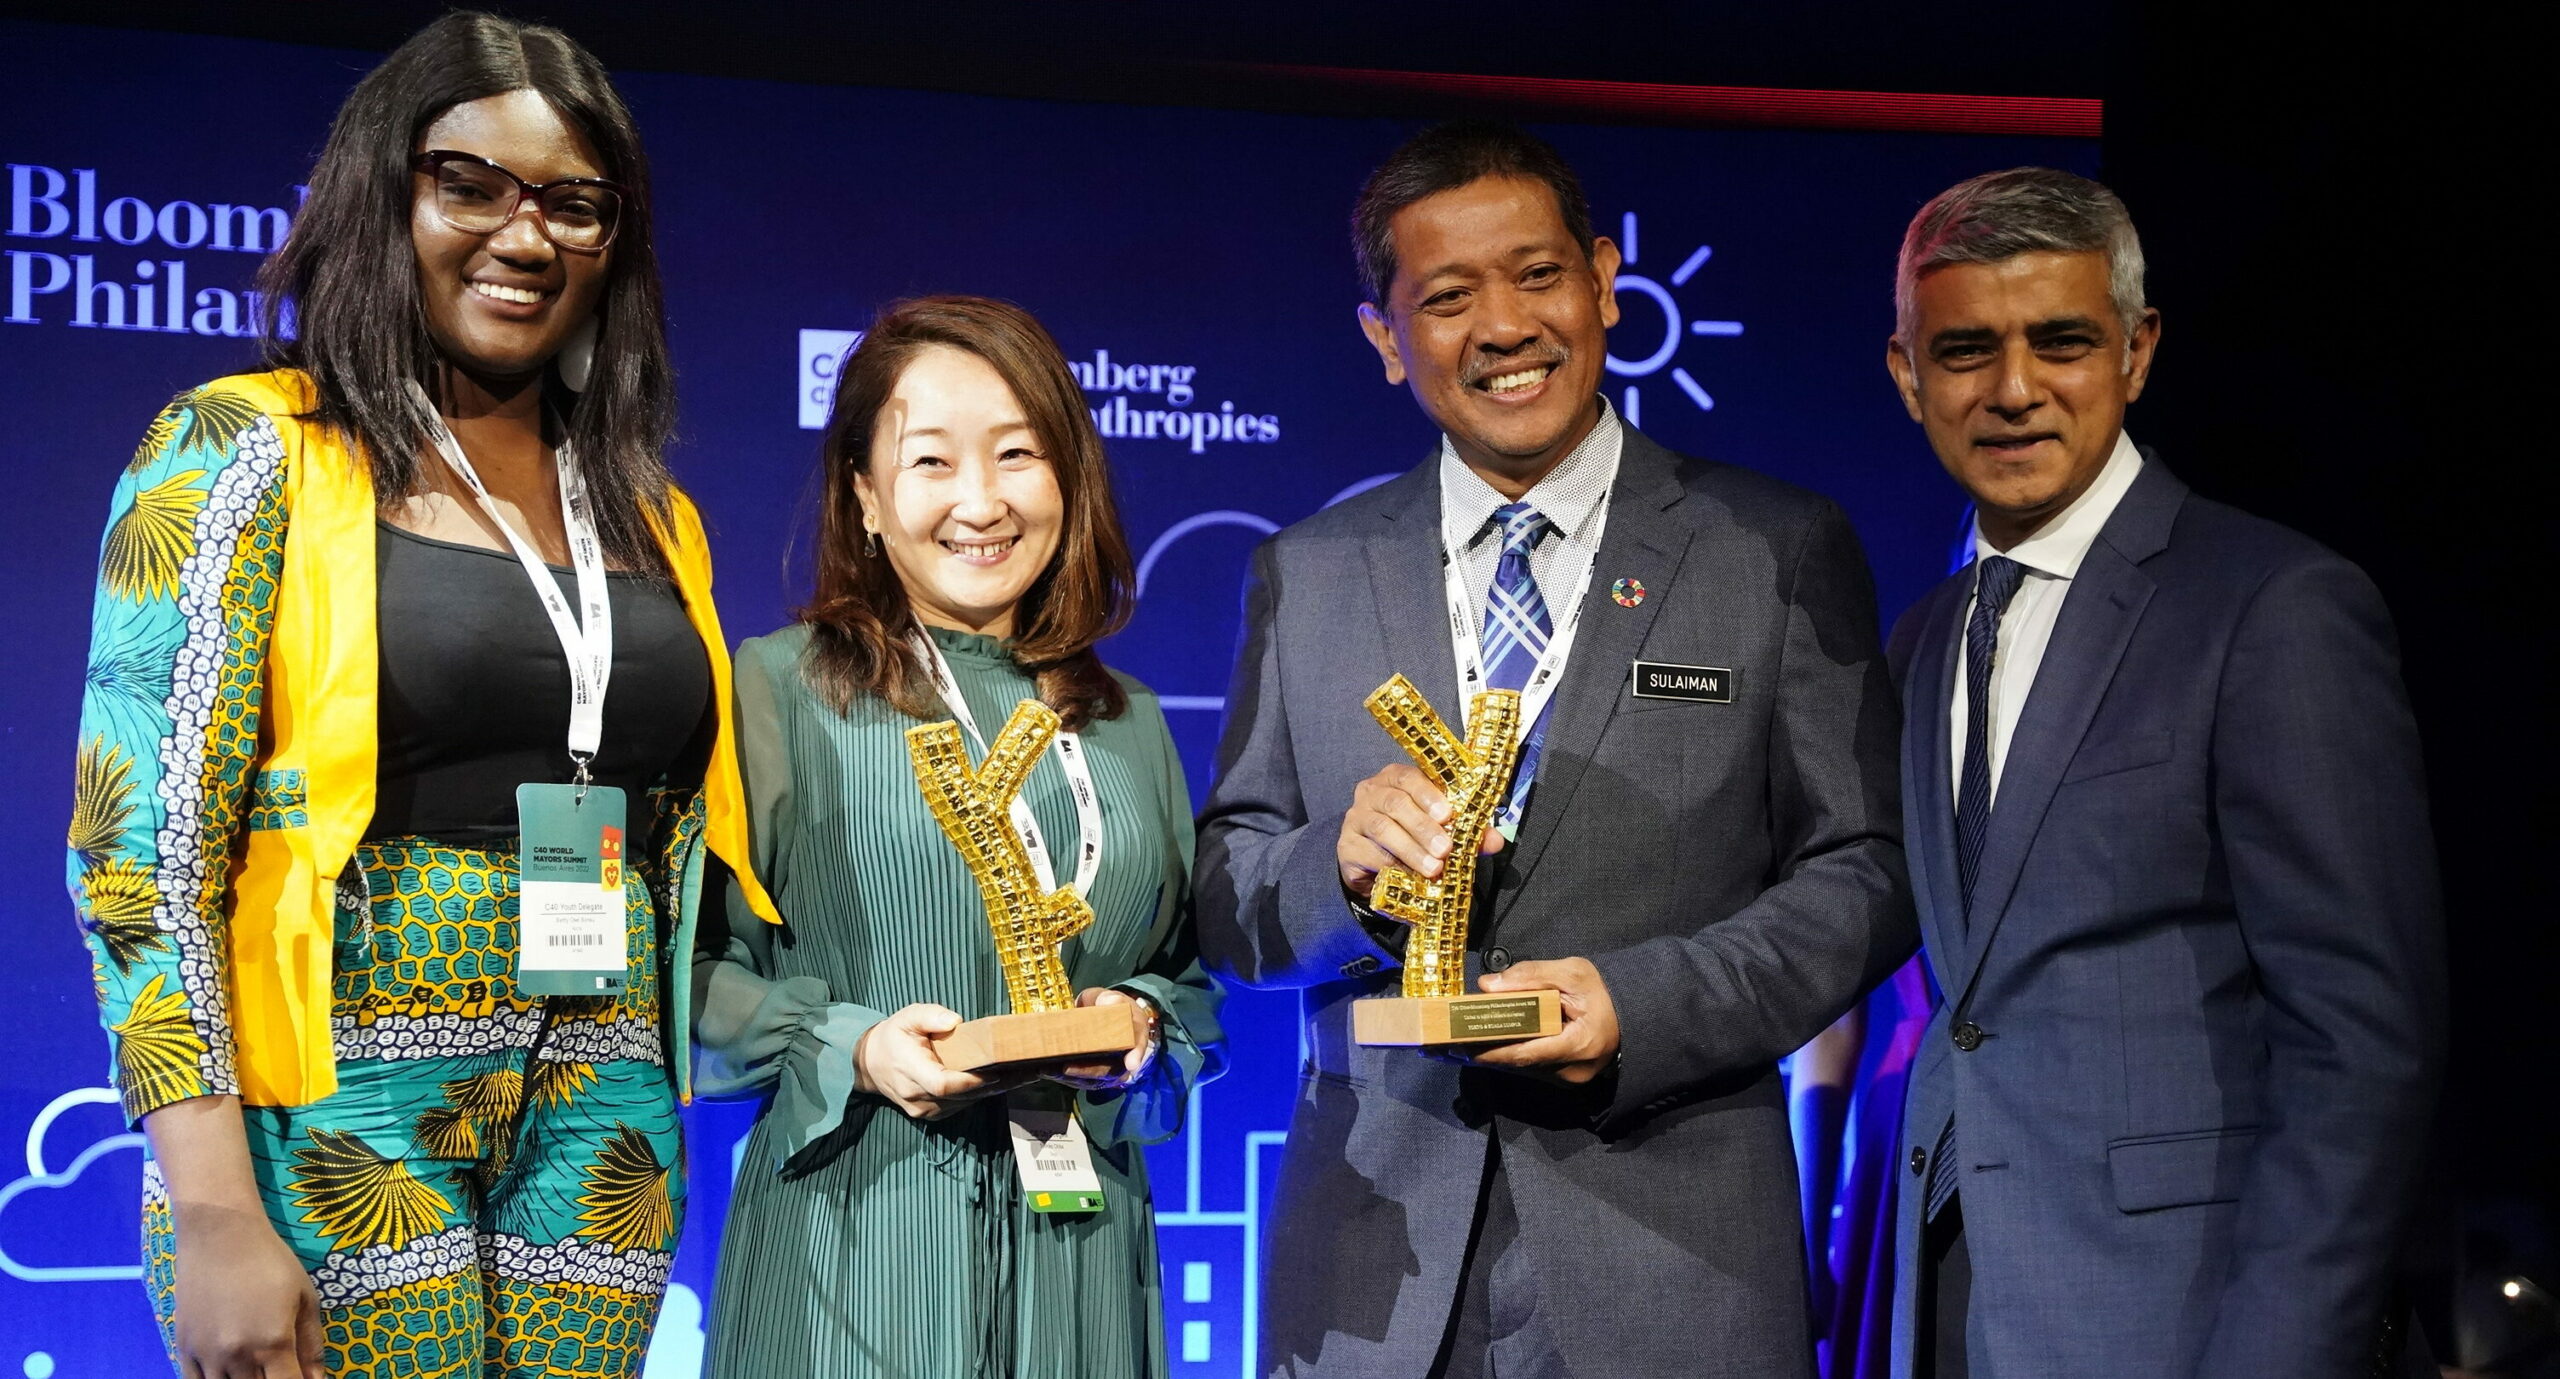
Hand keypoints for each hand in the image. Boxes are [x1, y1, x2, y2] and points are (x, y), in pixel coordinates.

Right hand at [171, 1199, 324, 1378]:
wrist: (220, 1235)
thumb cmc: (271, 1262)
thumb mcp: (305, 1298)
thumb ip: (311, 1345)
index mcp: (273, 1343)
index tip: (302, 1377)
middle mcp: (237, 1355)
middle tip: (277, 1367)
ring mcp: (206, 1354)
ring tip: (255, 1368)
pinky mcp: (183, 1347)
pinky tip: (226, 1374)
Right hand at [855, 1003, 1027, 1119]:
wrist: (871, 1064)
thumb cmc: (893, 1037)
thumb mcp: (907, 1016)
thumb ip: (930, 1015)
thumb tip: (956, 1021)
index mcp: (912, 1072)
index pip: (944, 1085)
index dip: (972, 1082)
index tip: (998, 1073)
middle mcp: (919, 1098)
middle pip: (963, 1097)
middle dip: (998, 1085)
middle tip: (1031, 1071)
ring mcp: (925, 1111)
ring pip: (966, 1104)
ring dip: (995, 1091)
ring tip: (1026, 1074)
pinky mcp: (931, 1115)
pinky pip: (961, 1106)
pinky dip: (981, 1094)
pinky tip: (1004, 1081)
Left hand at [1050, 987, 1160, 1090]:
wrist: (1105, 1018)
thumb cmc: (1110, 1007)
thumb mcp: (1111, 998)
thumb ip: (1110, 999)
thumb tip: (1110, 1001)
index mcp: (1135, 1035)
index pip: (1138, 1046)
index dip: (1136, 1054)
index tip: (1131, 1065)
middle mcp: (1124, 1057)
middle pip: (1110, 1069)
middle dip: (1087, 1071)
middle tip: (1066, 1068)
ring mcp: (1108, 1069)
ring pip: (1093, 1079)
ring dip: (1070, 1077)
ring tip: (1049, 1070)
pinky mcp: (1092, 1076)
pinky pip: (1080, 1080)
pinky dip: (1062, 1077)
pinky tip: (1047, 1071)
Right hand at [1337, 762, 1504, 900]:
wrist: (1375, 864)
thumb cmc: (1412, 836)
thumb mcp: (1442, 830)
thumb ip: (1468, 831)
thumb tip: (1496, 841)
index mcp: (1396, 778)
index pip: (1409, 777)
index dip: (1429, 794)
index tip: (1448, 815)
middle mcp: (1371, 792)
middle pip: (1395, 804)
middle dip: (1423, 827)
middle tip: (1445, 850)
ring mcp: (1356, 818)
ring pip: (1382, 828)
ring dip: (1410, 849)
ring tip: (1433, 869)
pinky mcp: (1346, 846)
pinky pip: (1367, 853)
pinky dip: (1390, 865)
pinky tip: (1407, 876)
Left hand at [1468, 957, 1620, 1084]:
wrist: (1632, 1012)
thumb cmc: (1603, 991)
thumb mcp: (1571, 972)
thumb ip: (1530, 976)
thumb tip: (1488, 985)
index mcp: (1579, 1045)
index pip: (1527, 1052)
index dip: (1493, 1049)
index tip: (1464, 1043)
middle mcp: (1574, 1070)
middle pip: (1523, 1062)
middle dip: (1490, 1049)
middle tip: (1456, 1039)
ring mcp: (1572, 1078)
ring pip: (1527, 1066)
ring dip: (1501, 1052)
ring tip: (1470, 1036)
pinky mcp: (1567, 1077)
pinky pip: (1536, 1066)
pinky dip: (1517, 1052)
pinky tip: (1497, 1040)